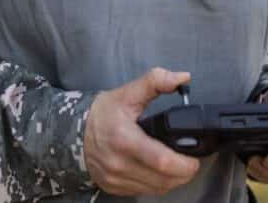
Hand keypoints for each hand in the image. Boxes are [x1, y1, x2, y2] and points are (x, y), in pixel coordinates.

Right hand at [84, 68, 200, 196]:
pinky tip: (160, 172)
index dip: (185, 163)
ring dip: (173, 180)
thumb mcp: (127, 93)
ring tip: (178, 165)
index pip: (162, 161)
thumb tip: (182, 77)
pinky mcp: (115, 188)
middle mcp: (119, 164)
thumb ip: (155, 82)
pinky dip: (158, 184)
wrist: (72, 133)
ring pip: (158, 188)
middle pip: (164, 179)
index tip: (194, 157)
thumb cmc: (102, 114)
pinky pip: (146, 192)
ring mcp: (116, 179)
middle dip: (184, 173)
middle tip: (190, 161)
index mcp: (124, 139)